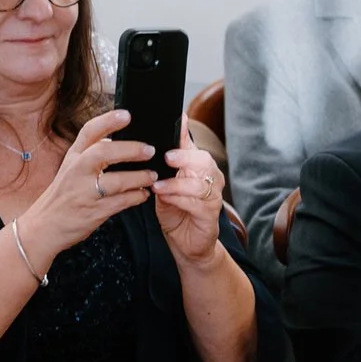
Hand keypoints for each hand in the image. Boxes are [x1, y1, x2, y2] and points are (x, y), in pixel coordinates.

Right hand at [12, 108, 157, 274]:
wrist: (44, 226)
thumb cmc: (62, 195)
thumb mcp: (70, 168)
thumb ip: (90, 153)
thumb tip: (114, 139)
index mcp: (73, 156)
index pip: (89, 132)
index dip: (108, 121)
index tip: (127, 115)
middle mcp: (77, 171)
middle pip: (103, 153)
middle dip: (130, 149)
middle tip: (149, 150)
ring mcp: (85, 192)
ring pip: (116, 181)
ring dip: (139, 177)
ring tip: (152, 175)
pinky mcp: (94, 212)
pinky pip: (121, 202)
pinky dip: (136, 197)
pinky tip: (143, 194)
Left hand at [151, 124, 229, 266]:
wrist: (186, 242)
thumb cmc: (175, 210)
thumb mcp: (164, 183)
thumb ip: (161, 165)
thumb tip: (147, 142)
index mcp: (198, 165)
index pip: (191, 144)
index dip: (184, 132)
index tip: (177, 119)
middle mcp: (210, 177)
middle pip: (202, 159)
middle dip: (184, 157)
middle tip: (166, 157)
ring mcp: (213, 195)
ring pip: (199, 182)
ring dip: (176, 183)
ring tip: (157, 185)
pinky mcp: (211, 214)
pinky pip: (196, 203)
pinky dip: (179, 199)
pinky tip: (165, 198)